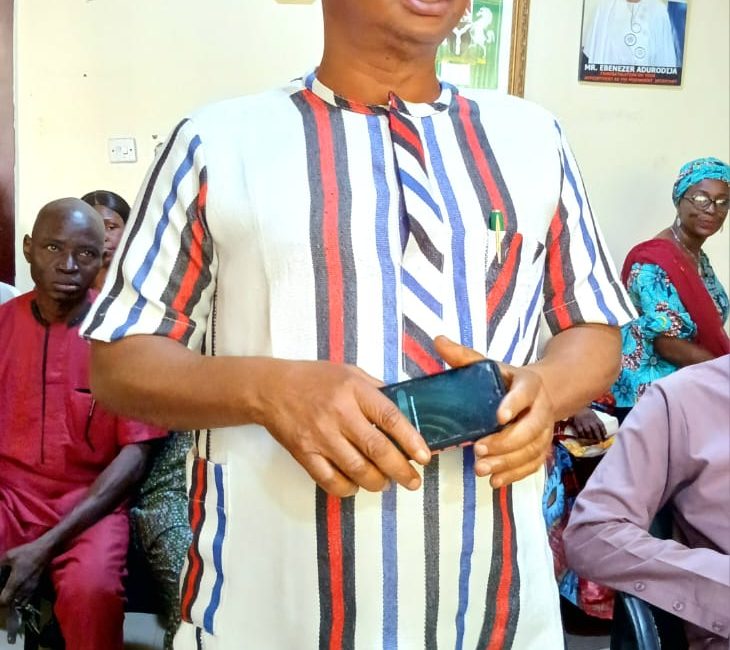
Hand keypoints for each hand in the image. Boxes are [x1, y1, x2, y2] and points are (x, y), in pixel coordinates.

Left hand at [0, 539, 52, 607]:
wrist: (46, 549)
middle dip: (6, 599)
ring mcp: (32, 589)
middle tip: (4, 590)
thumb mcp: (9, 556)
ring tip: (11, 591)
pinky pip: (27, 599)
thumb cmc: (27, 552)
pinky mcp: (36, 587)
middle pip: (11, 604)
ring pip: (20, 603)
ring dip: (14, 600)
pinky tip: (19, 589)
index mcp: (16, 582)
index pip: (4, 601)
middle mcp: (24, 589)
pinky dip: (22, 598)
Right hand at [255, 360, 430, 497]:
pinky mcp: (304, 454)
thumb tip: (404, 408)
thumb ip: (376, 390)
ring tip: (386, 482)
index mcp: (353, 390)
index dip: (410, 440)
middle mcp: (338, 414)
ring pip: (357, 470)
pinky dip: (348, 489)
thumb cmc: (314, 379)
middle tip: (413, 481)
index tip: (424, 457)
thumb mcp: (349, 372)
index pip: (389, 417)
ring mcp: (320, 437)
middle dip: (400, 470)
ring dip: (377, 482)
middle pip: (377, 450)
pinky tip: (357, 484)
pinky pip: (331, 481)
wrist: (270, 389)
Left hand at [434, 336, 553, 487]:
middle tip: (479, 450)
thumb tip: (438, 341)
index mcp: (529, 384)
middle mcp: (541, 409)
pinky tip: (495, 481)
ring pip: (531, 450)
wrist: (541, 392)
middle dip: (505, 442)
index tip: (498, 417)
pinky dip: (515, 475)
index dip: (514, 405)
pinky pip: (532, 465)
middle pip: (530, 429)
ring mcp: (544, 431)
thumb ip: (464, 356)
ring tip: (481, 469)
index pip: (525, 393)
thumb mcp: (489, 365)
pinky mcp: (541, 448)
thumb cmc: (507, 380)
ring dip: (507, 462)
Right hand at [571, 407, 606, 440]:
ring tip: (592, 440)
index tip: (605, 437)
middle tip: (600, 441)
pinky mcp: (578, 424)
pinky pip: (580, 432)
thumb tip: (600, 428)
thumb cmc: (585, 410)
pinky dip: (582, 435)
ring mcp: (584, 423)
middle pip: (596, 430)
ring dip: (591, 437)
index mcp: (595, 418)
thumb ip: (596, 420)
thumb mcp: (593, 414)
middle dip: (598, 436)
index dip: (604, 432)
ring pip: (589, 432)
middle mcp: (591, 421)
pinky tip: (583, 437)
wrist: (576, 407)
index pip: (601, 426)